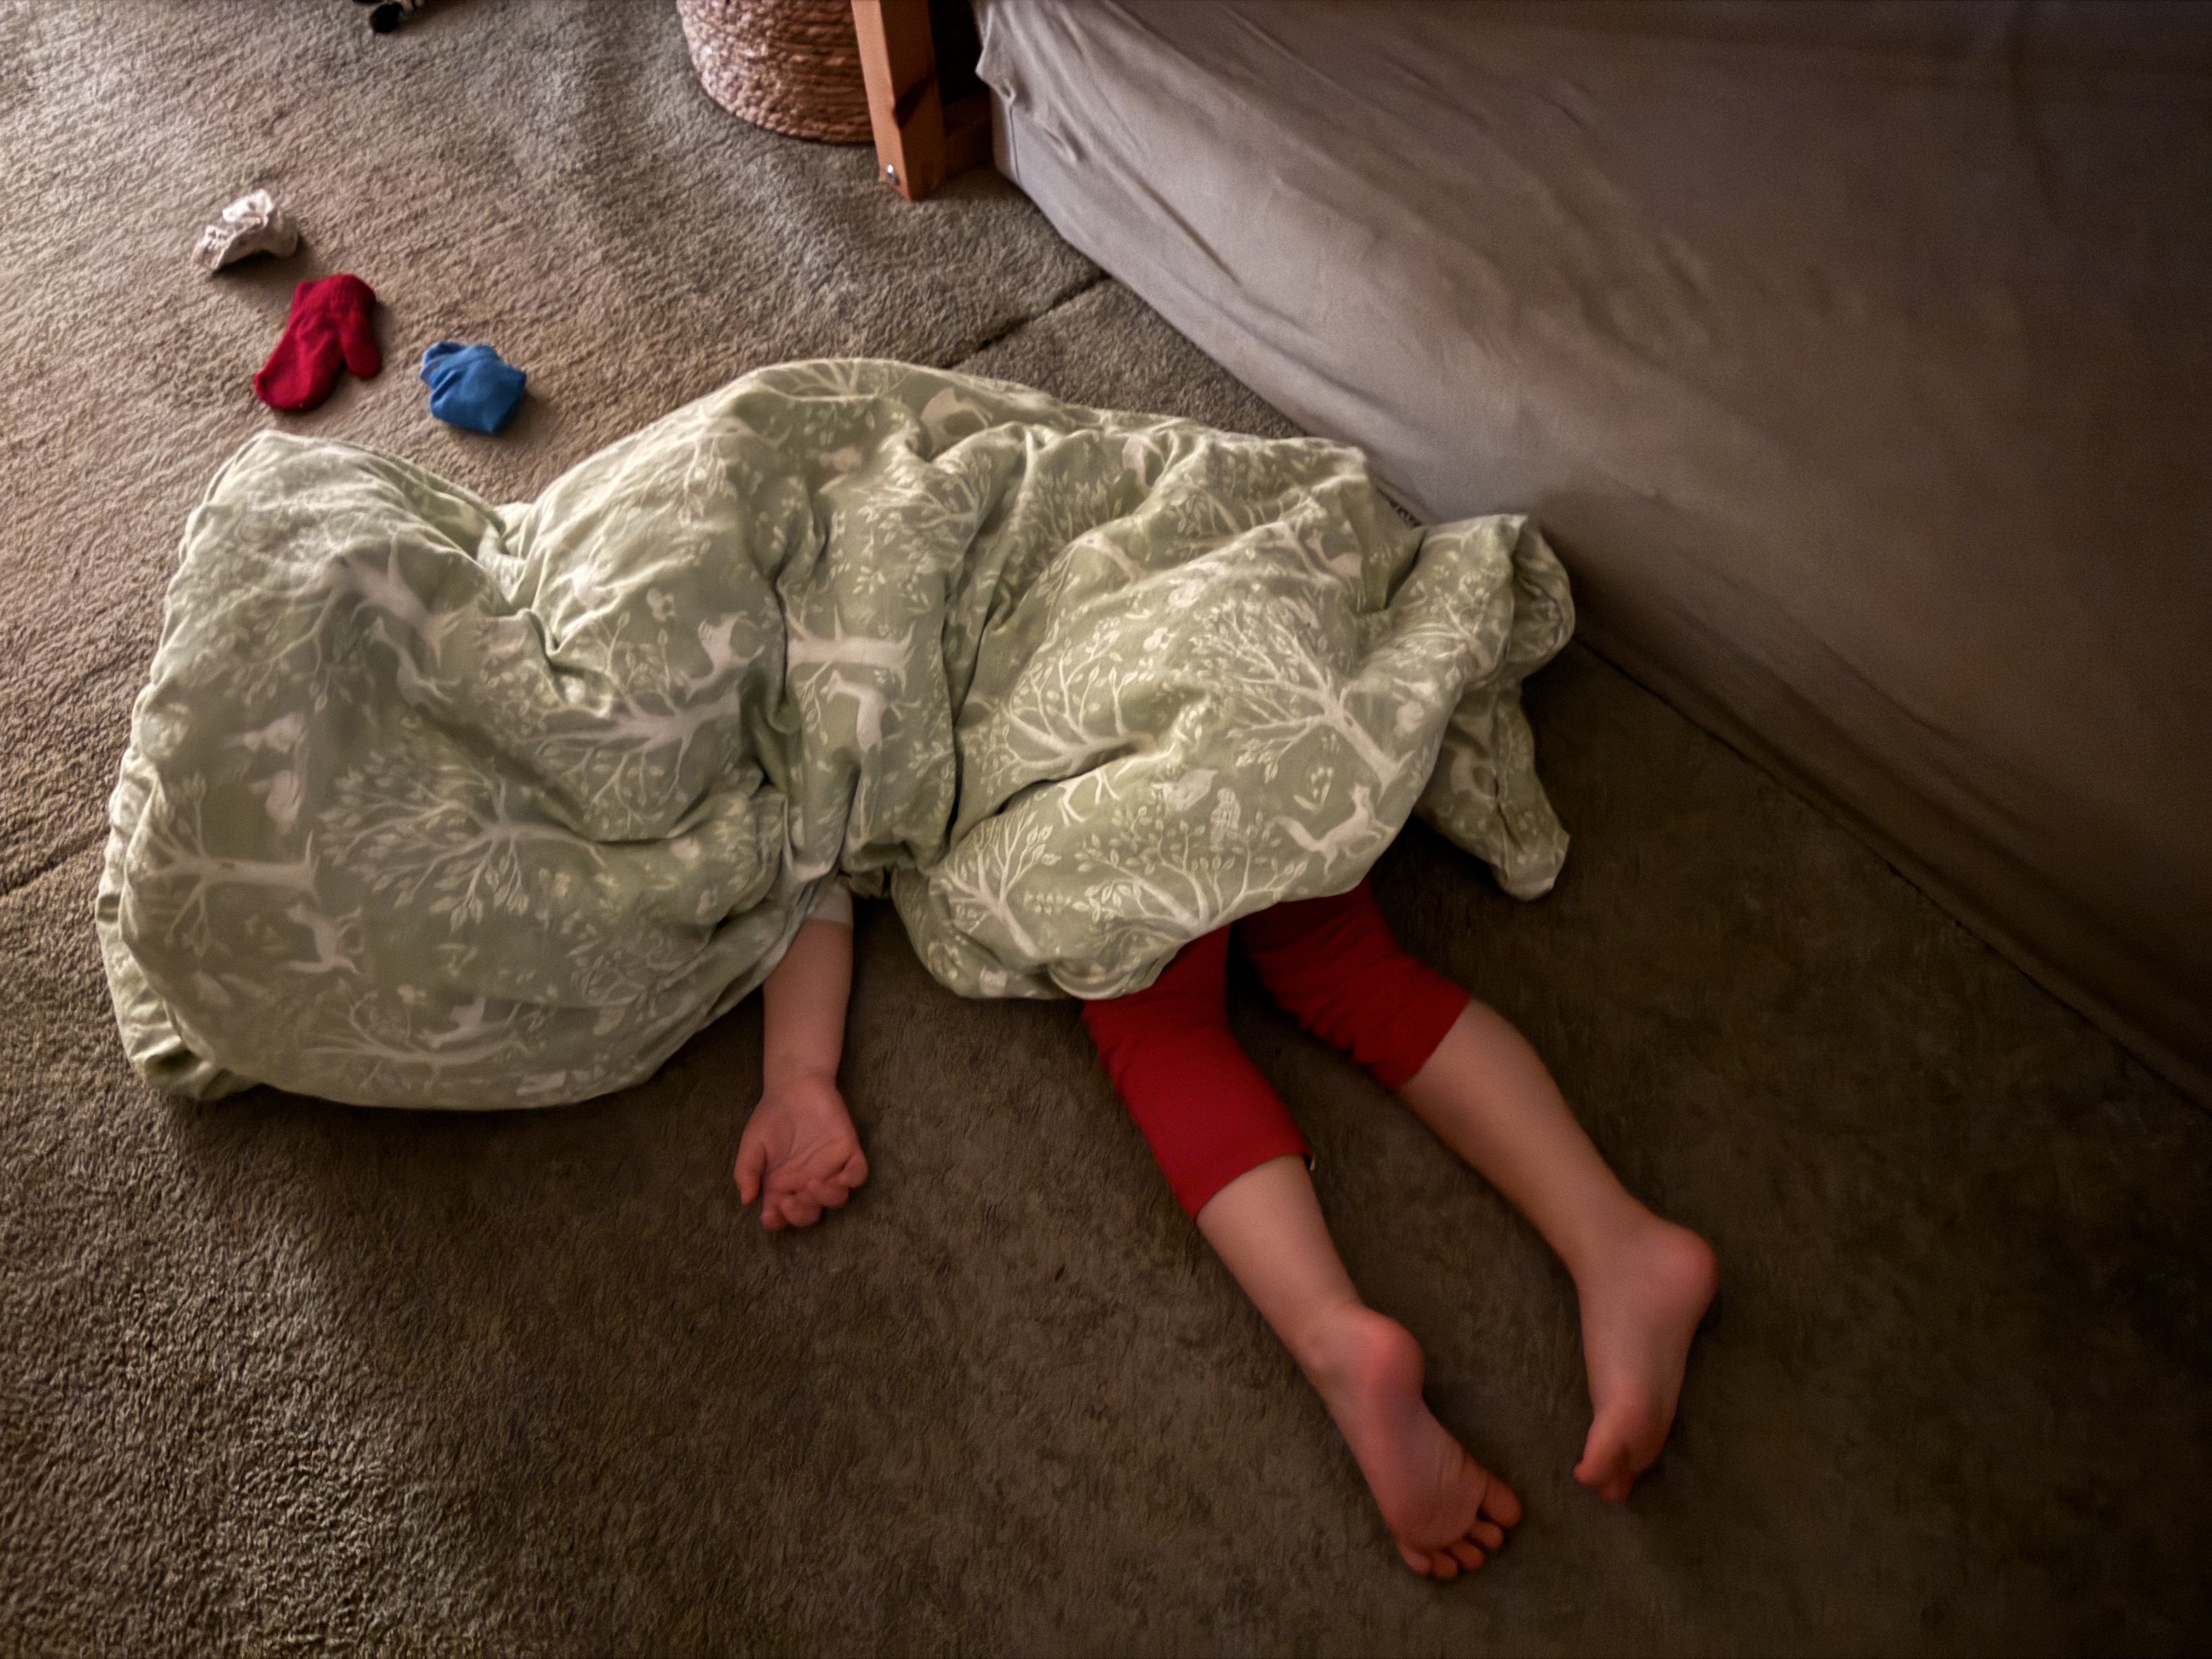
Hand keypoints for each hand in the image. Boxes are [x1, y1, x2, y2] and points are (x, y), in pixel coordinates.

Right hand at [734, 1071, 868, 1230]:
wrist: (793, 1086)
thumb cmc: (770, 1117)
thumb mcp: (751, 1145)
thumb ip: (746, 1171)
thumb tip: (746, 1201)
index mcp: (783, 1186)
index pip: (783, 1215)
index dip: (778, 1222)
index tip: (770, 1216)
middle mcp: (807, 1183)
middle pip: (810, 1213)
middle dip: (801, 1214)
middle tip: (790, 1200)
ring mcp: (830, 1169)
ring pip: (836, 1198)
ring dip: (824, 1198)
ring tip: (810, 1184)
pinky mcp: (848, 1153)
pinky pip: (858, 1174)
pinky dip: (852, 1180)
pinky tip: (839, 1176)